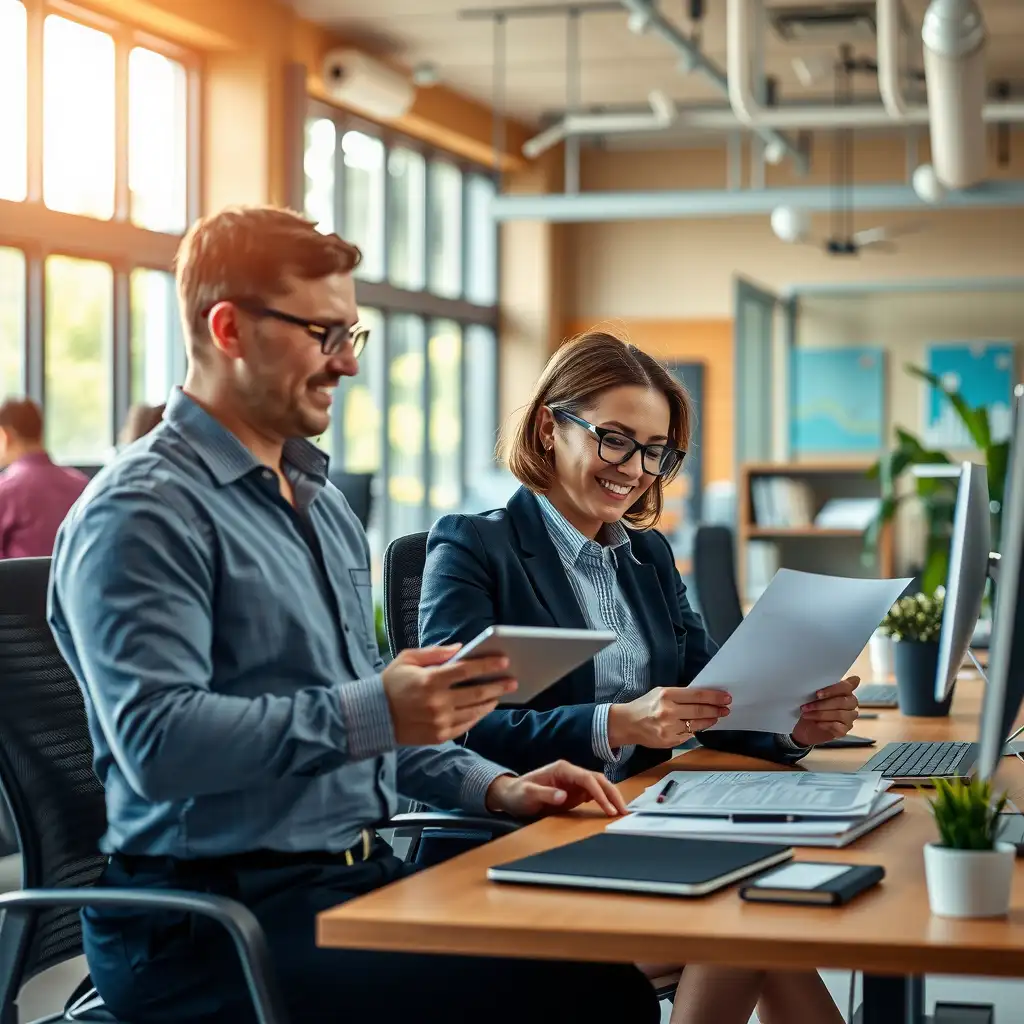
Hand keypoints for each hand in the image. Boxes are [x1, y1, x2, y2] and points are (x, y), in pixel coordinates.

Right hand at [382, 645, 516, 745]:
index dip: (488, 665)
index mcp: (430, 680)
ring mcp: (439, 722)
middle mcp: (437, 702)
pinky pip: (466, 726)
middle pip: (476, 693)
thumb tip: (461, 649)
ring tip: (501, 694)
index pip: (466, 670)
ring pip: (474, 711)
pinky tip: (484, 708)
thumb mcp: (408, 659)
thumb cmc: (391, 683)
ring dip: (491, 701)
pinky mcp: (439, 736)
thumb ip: (436, 652)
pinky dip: (478, 716)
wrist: (373, 716)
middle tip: (513, 680)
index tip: (504, 660)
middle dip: (498, 685)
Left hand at [485, 760, 627, 817]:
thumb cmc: (518, 793)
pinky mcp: (575, 793)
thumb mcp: (528, 794)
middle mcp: (571, 773)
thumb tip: (564, 795)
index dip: (599, 792)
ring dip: (611, 797)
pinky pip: (594, 795)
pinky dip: (605, 802)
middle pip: (598, 780)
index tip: (608, 807)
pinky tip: (612, 811)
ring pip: (599, 787)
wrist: (512, 796)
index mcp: (562, 769)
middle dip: (612, 794)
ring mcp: (574, 783)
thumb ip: (545, 794)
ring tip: (622, 812)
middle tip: (623, 810)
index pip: (587, 778)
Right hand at [606, 687, 730, 748]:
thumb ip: (680, 695)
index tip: (725, 697)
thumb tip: (703, 697)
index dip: (714, 696)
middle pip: (700, 710)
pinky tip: (701, 725)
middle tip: (726, 708)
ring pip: (697, 724)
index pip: (697, 695)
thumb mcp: (660, 693)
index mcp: (666, 694)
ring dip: (710, 720)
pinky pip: (689, 735)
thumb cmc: (645, 706)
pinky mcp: (669, 740)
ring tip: (717, 716)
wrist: (628, 723)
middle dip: (716, 709)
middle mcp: (668, 711)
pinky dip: (696, 729)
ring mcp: (669, 727)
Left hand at [791, 676, 860, 746]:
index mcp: (845, 690)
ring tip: (806, 714)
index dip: (833, 690)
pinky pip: (838, 726)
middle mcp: (850, 703)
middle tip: (806, 706)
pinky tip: (816, 723)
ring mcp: (849, 717)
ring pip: (840, 714)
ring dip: (820, 714)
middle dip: (822, 704)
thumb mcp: (811, 696)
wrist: (803, 728)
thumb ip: (818, 689)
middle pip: (842, 701)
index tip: (817, 694)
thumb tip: (815, 682)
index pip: (846, 686)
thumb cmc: (810, 707)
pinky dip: (825, 724)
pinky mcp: (844, 730)